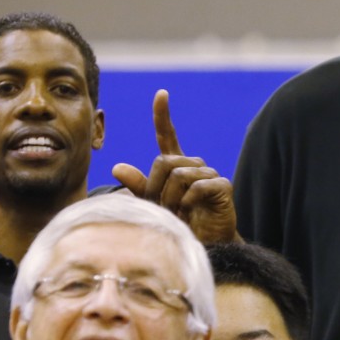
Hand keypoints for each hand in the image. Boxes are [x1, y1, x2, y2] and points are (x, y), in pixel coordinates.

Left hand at [112, 89, 239, 244]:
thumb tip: (117, 167)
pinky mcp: (223, 187)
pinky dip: (188, 199)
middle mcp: (194, 166)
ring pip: (180, 173)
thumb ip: (138, 186)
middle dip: (156, 187)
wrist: (205, 245)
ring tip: (175, 213)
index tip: (161, 94)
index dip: (163, 115)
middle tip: (161, 209)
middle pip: (165, 161)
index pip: (168, 135)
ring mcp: (210, 175)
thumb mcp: (153, 205)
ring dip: (171, 197)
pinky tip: (187, 210)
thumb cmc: (179, 225)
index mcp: (177, 166)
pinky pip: (198, 185)